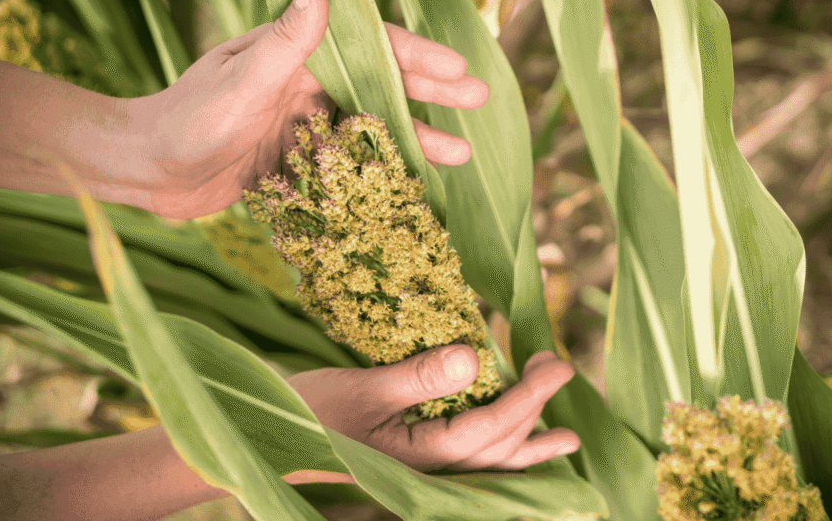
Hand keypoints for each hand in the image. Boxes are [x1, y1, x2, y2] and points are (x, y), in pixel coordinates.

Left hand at [123, 0, 487, 218]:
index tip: (457, 70)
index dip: (416, 57)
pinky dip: (378, 168)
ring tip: (458, 154)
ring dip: (412, 136)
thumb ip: (286, 40)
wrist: (146, 171)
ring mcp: (299, 121)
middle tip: (477, 101)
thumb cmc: (188, 119)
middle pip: (377, 83)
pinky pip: (346, 160)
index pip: (368, 48)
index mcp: (295, 53)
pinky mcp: (291, 158)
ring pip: (368, 124)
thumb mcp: (242, 80)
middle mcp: (302, 81)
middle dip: (429, 92)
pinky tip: (408, 181)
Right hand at [286, 345, 580, 473]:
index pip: (490, 429)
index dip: (529, 397)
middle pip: (497, 448)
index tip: (558, 365)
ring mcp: (422, 472)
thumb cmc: (306, 415)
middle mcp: (429, 472)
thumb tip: (475, 359)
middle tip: (557, 367)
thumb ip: (419, 378)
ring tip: (567, 442)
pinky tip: (509, 448)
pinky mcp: (412, 463)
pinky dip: (496, 452)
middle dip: (534, 411)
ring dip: (527, 446)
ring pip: (487, 464)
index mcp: (421, 457)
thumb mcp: (361, 391)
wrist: (264, 443)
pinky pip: (467, 462)